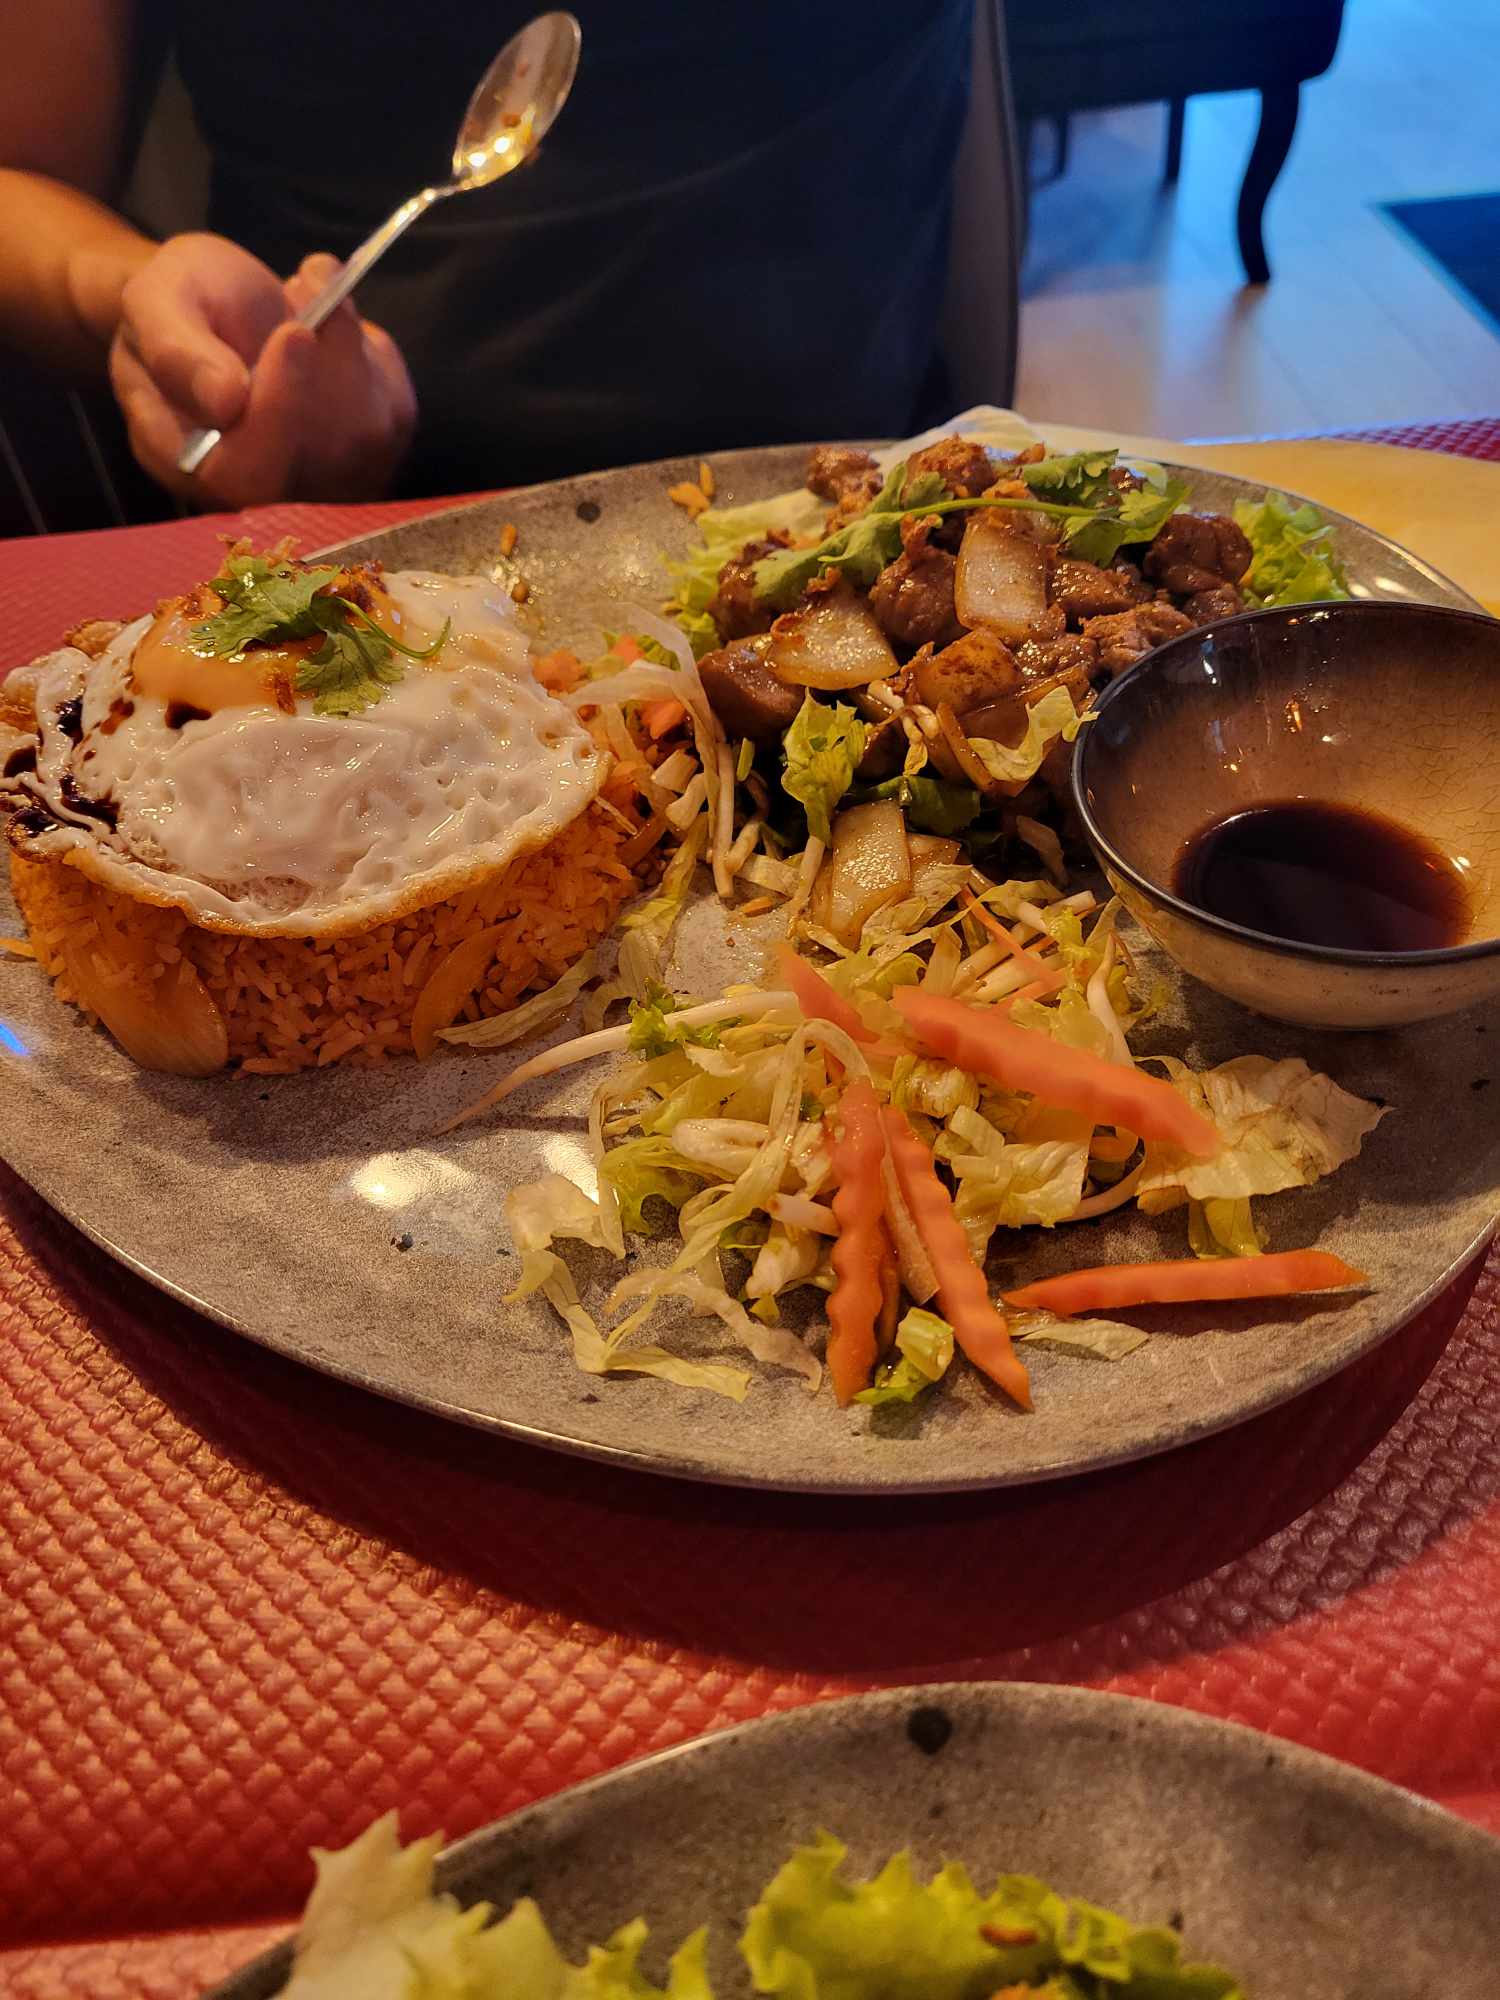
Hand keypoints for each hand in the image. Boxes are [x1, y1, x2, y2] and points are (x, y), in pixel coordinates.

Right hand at [104, 234, 416, 506]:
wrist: (216, 306)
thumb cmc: (178, 306)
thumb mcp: (156, 303)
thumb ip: (176, 353)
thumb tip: (225, 401)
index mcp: (193, 463)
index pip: (246, 475)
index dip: (277, 414)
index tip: (293, 335)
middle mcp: (261, 487)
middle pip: (324, 462)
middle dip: (330, 373)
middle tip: (308, 302)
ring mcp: (320, 477)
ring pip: (369, 436)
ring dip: (349, 350)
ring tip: (304, 292)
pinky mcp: (366, 451)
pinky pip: (393, 410)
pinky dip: (371, 349)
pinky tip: (331, 316)